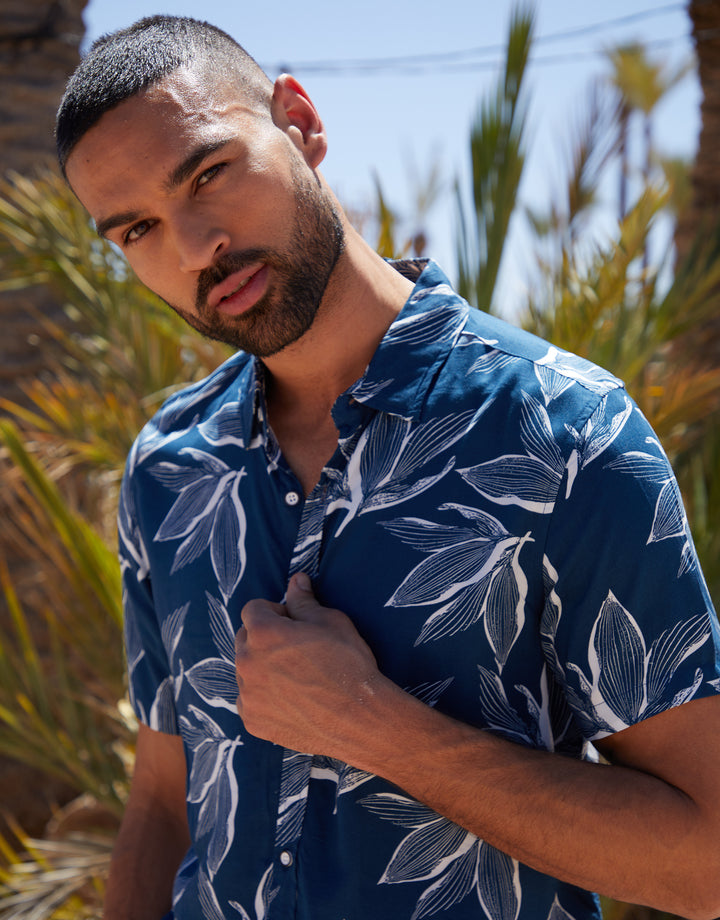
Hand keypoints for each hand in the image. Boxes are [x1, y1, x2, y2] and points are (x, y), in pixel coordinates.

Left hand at [235, 572, 380, 755]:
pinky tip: (292, 700)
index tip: (293, 623)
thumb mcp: (331, 622)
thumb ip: (304, 601)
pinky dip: (264, 697)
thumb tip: (296, 579)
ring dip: (262, 668)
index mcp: (263, 632)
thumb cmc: (349, 665)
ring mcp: (248, 694)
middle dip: (264, 638)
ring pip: (246, 670)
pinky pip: (249, 700)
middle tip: (296, 650)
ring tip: (296, 677)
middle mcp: (247, 662)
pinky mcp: (252, 720)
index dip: (274, 612)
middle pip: (245, 638)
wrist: (360, 720)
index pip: (253, 609)